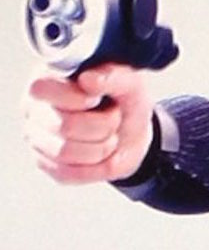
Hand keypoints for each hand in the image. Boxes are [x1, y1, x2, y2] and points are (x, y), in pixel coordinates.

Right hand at [22, 63, 154, 183]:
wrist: (133, 132)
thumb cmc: (125, 102)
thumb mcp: (130, 83)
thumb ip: (113, 76)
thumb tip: (88, 80)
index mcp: (48, 79)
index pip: (42, 89)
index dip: (76, 98)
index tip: (96, 99)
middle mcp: (35, 109)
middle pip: (64, 125)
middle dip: (103, 125)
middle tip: (114, 117)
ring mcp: (36, 139)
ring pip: (66, 152)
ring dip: (102, 146)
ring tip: (110, 134)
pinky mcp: (46, 165)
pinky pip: (70, 173)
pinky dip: (98, 166)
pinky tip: (104, 152)